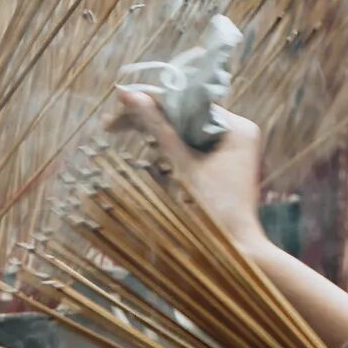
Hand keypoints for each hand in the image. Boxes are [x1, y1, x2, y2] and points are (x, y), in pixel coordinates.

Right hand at [106, 87, 268, 251]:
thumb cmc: (215, 212)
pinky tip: (150, 157)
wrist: (236, 252)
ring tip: (124, 137)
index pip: (188, 102)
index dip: (152, 99)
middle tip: (111, 124)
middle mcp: (236, 132)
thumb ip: (158, 129)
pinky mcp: (219, 164)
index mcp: (237, 128)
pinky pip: (189, 148)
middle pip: (185, 115)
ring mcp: (229, 149)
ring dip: (156, 136)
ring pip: (184, 131)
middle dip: (150, 120)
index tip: (120, 98)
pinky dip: (168, 151)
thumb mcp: (182, 166)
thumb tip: (129, 95)